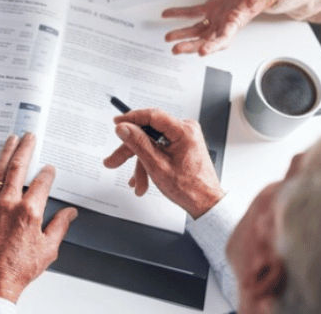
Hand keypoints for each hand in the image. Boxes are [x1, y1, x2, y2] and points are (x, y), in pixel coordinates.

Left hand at [0, 133, 77, 302]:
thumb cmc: (18, 268)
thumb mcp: (48, 249)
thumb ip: (59, 227)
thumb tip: (69, 213)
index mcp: (30, 211)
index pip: (42, 182)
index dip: (48, 173)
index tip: (50, 168)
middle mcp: (10, 203)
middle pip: (19, 167)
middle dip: (26, 148)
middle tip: (29, 136)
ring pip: (0, 171)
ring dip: (6, 152)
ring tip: (11, 139)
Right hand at [103, 108, 223, 218]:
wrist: (206, 204)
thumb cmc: (190, 189)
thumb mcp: (157, 166)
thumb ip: (138, 143)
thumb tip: (123, 127)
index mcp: (184, 131)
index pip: (152, 116)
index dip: (131, 118)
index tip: (116, 122)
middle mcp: (185, 131)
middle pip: (148, 133)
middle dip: (130, 150)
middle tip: (114, 161)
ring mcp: (184, 138)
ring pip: (152, 144)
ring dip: (141, 163)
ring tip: (136, 182)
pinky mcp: (181, 146)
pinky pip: (159, 149)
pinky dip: (149, 163)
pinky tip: (143, 179)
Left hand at [162, 0, 284, 55]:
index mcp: (236, 22)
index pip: (224, 38)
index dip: (212, 46)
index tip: (202, 52)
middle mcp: (223, 24)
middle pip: (205, 40)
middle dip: (191, 46)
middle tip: (177, 50)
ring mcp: (215, 18)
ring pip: (196, 30)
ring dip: (182, 34)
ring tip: (168, 38)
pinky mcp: (209, 9)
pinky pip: (192, 13)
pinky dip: (179, 13)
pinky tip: (166, 14)